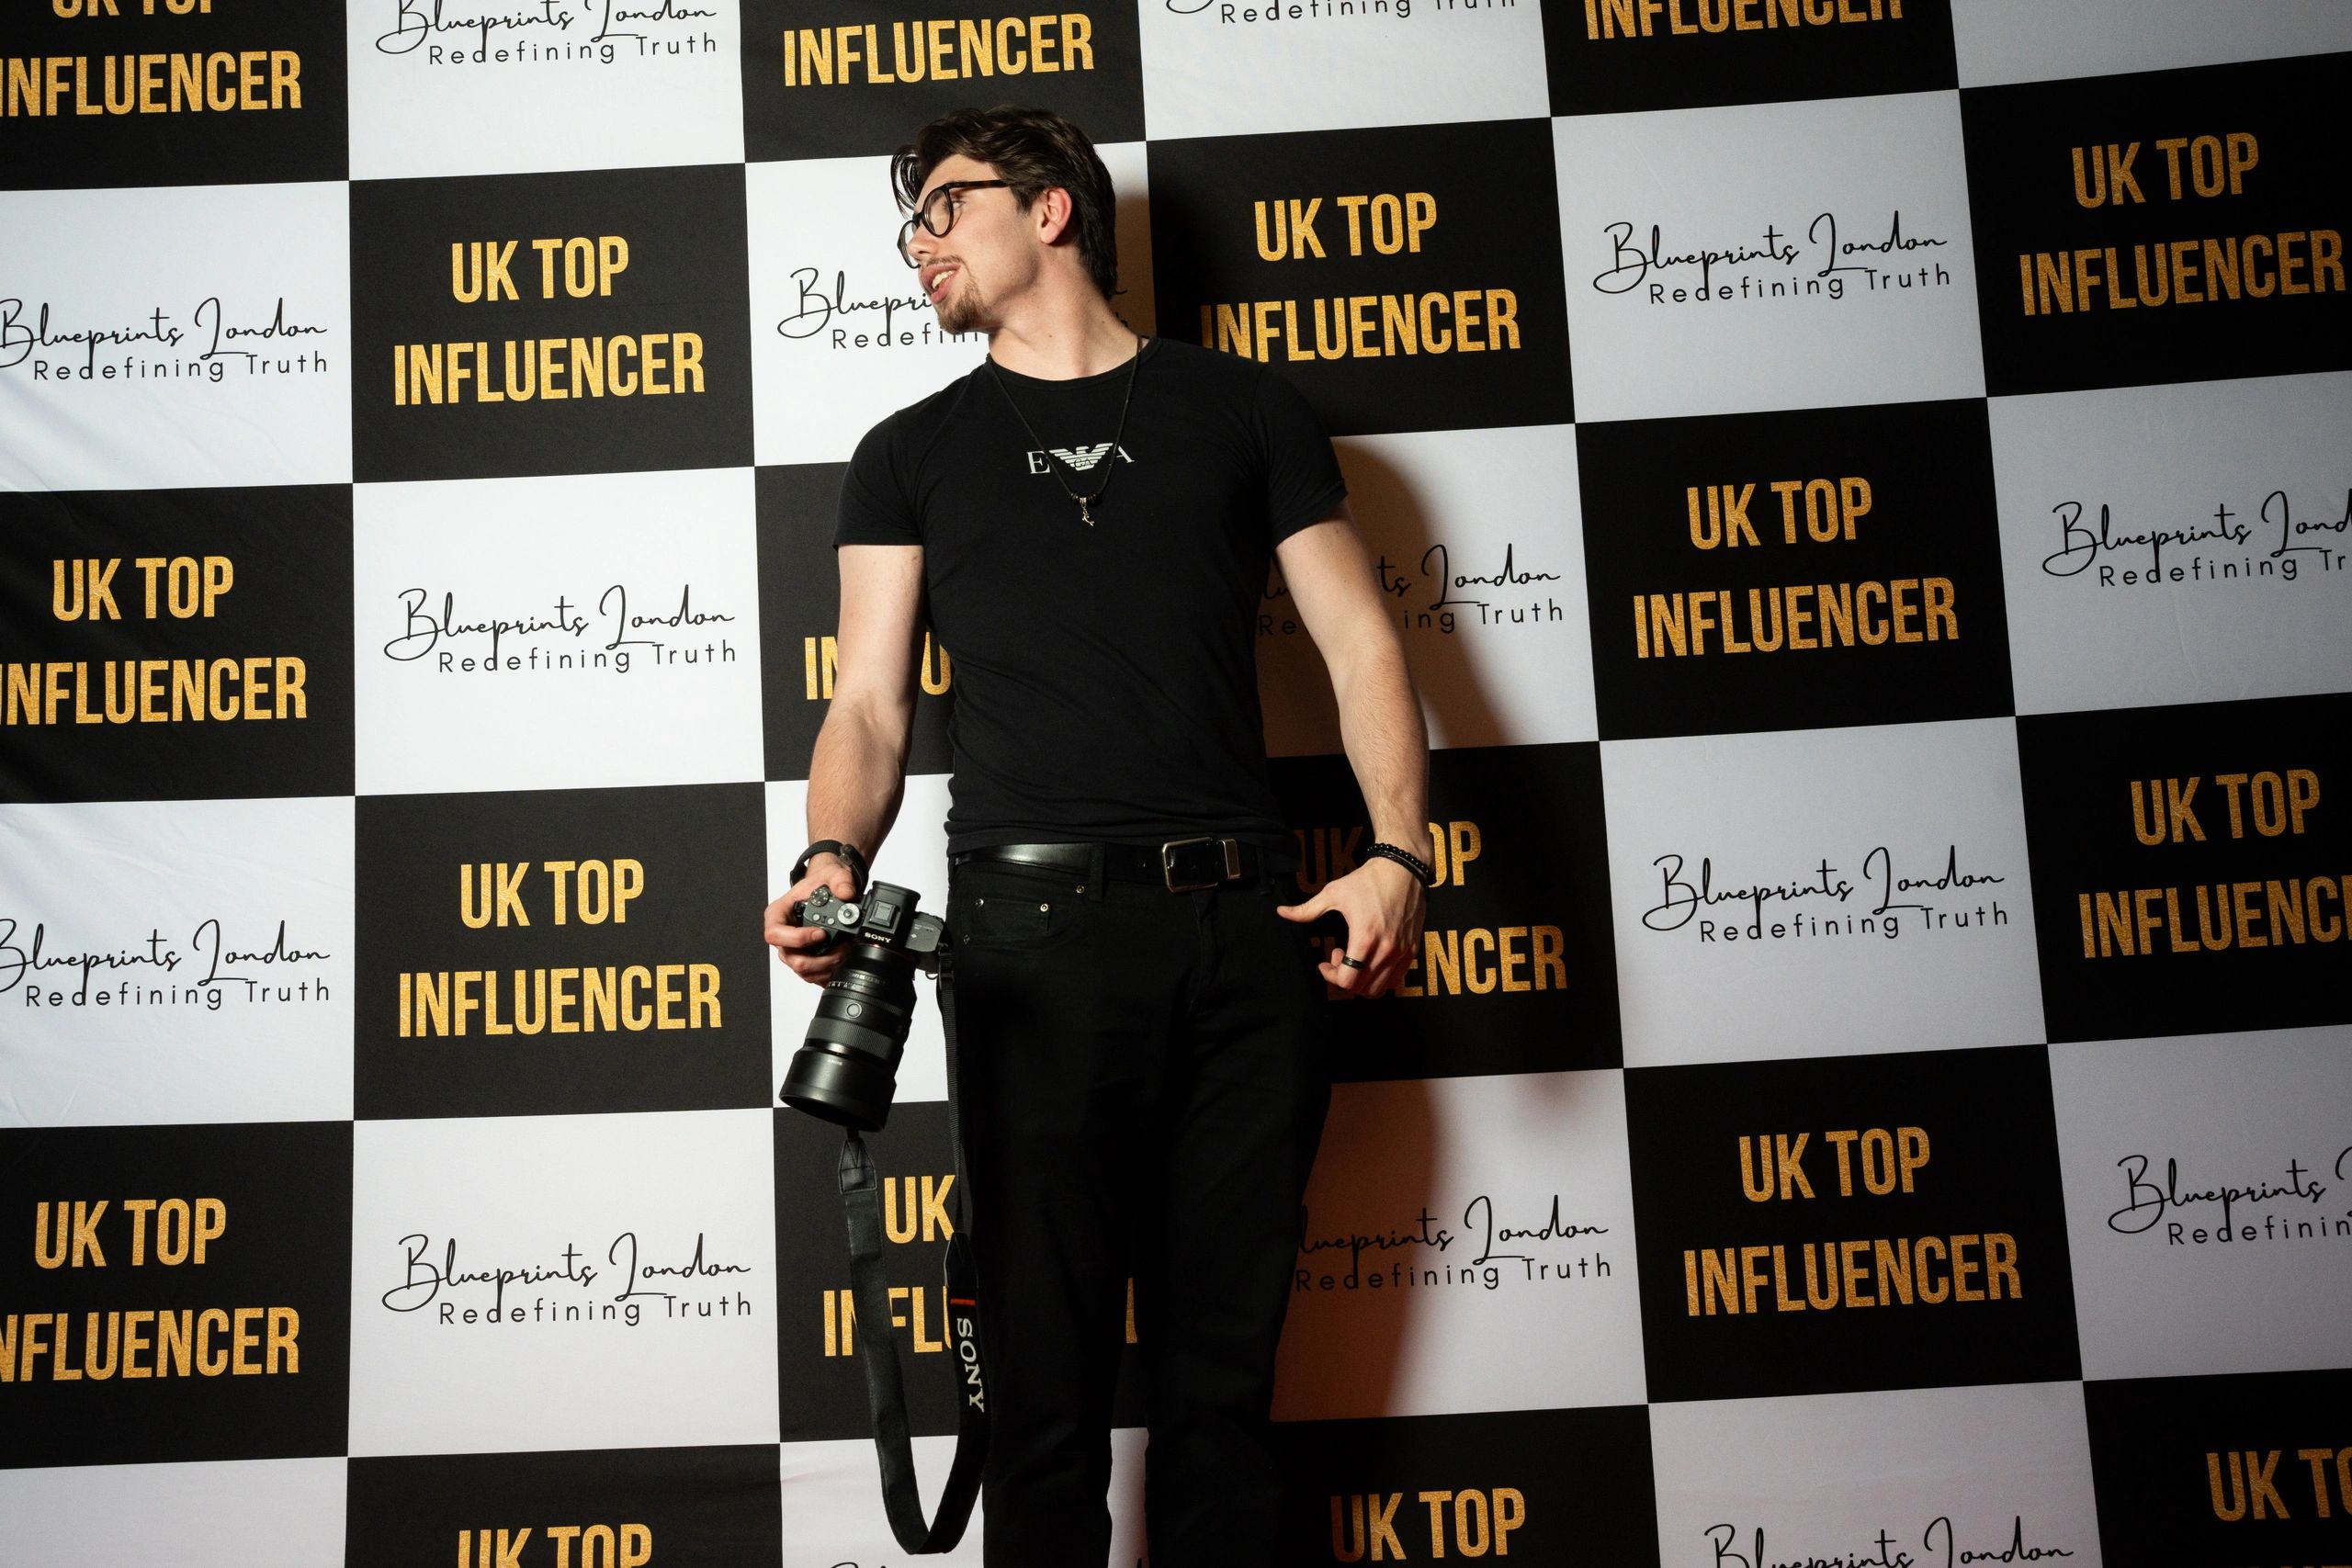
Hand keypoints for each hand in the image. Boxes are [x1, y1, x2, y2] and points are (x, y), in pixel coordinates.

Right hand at [763, 854, 860, 985]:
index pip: (774, 934)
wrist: (826, 890)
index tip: (821, 934)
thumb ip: (840, 880)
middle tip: (842, 947)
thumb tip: (846, 893)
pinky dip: (829, 971)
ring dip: (827, 966)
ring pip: (804, 971)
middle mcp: (782, 936)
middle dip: (820, 958)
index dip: (796, 938)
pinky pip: (813, 976)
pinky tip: (842, 960)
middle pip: (791, 958)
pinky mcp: (805, 960)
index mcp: (778, 914)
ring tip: (845, 951)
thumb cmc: (819, 884)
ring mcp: (792, 950)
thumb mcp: (831, 874)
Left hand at [1277, 856, 1423, 997]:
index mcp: (1365, 938)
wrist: (1403, 869)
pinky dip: (1380, 978)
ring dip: (1363, 981)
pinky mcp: (1412, 949)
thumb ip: (1306, 910)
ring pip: (1379, 989)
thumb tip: (1282, 912)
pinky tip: (1372, 959)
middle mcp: (1386, 949)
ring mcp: (1402, 951)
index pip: (1348, 980)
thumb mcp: (1333, 893)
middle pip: (1362, 989)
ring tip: (1357, 959)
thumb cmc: (1368, 880)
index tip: (1325, 963)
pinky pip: (1395, 979)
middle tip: (1340, 957)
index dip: (1331, 976)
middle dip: (1345, 978)